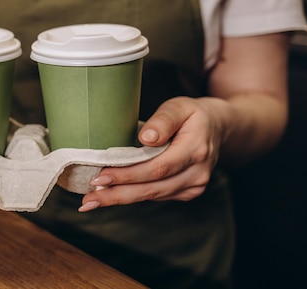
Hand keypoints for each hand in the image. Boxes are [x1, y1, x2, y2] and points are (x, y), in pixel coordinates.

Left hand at [79, 97, 225, 211]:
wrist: (217, 128)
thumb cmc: (192, 114)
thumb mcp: (179, 106)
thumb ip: (164, 120)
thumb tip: (147, 137)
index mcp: (196, 149)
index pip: (158, 167)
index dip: (128, 175)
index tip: (101, 176)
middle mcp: (197, 172)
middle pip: (153, 188)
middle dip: (118, 194)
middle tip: (89, 198)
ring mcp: (194, 185)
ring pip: (152, 195)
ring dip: (121, 198)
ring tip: (93, 200)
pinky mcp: (187, 192)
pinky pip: (156, 196)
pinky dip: (133, 196)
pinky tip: (112, 196)